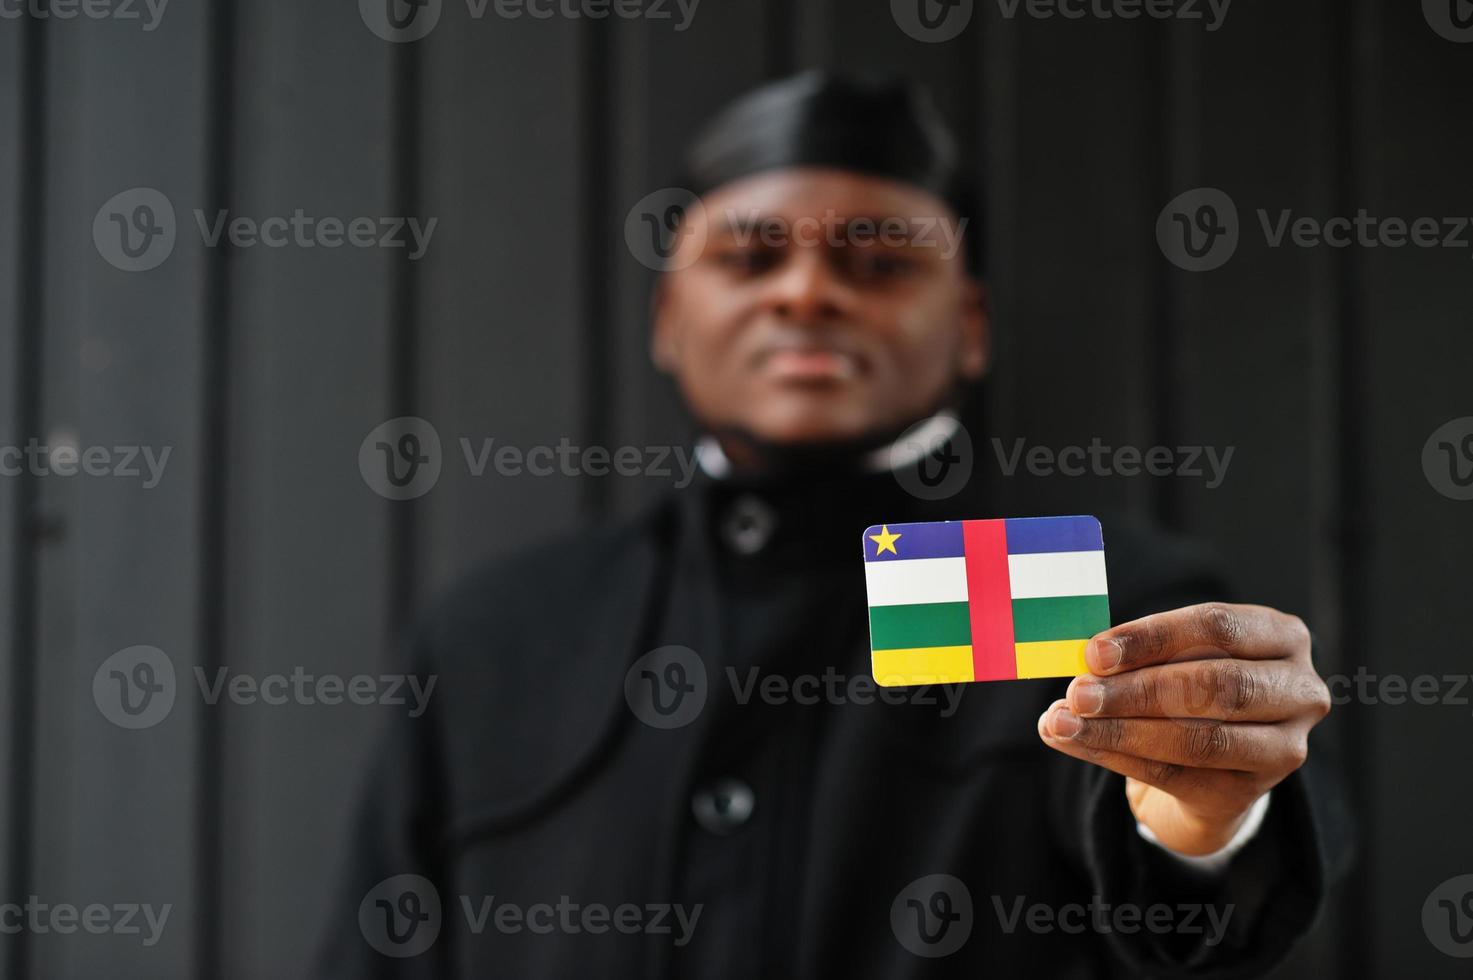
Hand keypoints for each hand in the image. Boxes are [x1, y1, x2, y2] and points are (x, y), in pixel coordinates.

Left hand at [1037, 602, 1330, 855]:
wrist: (1218, 758)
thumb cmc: (1192, 684)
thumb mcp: (1178, 655)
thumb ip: (1138, 654)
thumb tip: (1080, 663)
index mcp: (1283, 636)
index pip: (1218, 626)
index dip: (1152, 638)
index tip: (1095, 651)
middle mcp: (1299, 691)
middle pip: (1214, 686)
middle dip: (1135, 689)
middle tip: (1078, 693)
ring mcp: (1283, 748)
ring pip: (1197, 739)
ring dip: (1119, 730)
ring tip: (1063, 721)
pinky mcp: (1249, 791)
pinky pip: (1175, 775)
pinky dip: (1116, 757)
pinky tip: (1076, 742)